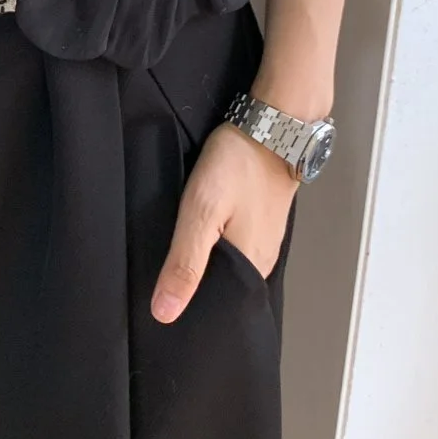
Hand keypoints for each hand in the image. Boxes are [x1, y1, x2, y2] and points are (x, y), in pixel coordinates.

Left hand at [150, 122, 297, 322]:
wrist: (274, 125)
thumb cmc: (237, 165)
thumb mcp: (201, 212)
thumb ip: (185, 262)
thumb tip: (165, 313)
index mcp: (251, 268)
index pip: (218, 309)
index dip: (190, 311)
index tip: (164, 308)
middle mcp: (262, 261)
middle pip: (224, 289)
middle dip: (196, 288)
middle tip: (165, 278)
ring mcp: (264, 240)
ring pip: (229, 267)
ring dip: (206, 265)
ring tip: (178, 259)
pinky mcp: (261, 221)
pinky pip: (236, 246)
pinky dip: (217, 246)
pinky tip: (201, 236)